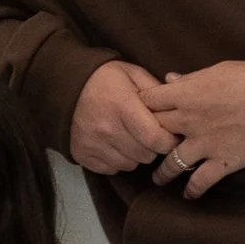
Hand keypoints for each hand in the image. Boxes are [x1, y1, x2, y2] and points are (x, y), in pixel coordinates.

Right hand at [69, 58, 177, 175]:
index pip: (156, 139)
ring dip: (135, 155)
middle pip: (146, 155)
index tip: (170, 134)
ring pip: (130, 164)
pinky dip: (117, 160)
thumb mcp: (134, 74)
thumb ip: (158, 91)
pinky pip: (112, 169)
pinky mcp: (82, 154)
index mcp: (123, 106)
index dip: (169, 141)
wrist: (65, 84)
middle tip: (148, 133)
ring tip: (130, 137)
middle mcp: (107, 128)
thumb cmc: (106, 78)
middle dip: (152, 147)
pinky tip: (114, 144)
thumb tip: (179, 109)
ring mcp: (93, 144)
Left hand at [134, 59, 244, 195]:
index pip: (148, 101)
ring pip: (171, 163)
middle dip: (146, 138)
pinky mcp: (222, 161)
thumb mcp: (216, 70)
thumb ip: (189, 79)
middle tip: (143, 146)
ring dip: (162, 173)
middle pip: (154, 131)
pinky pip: (201, 181)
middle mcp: (188, 121)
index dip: (141, 106)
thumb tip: (169, 79)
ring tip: (158, 178)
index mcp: (184, 95)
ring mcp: (204, 144)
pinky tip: (188, 195)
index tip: (139, 112)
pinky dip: (193, 190)